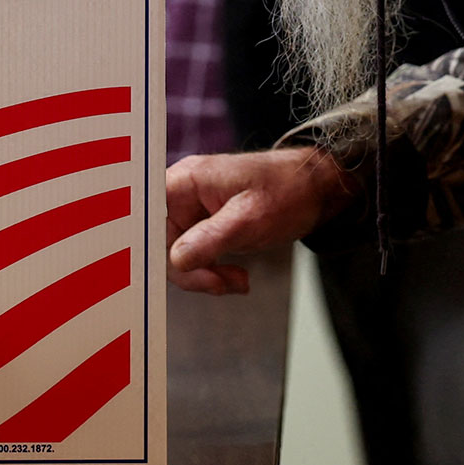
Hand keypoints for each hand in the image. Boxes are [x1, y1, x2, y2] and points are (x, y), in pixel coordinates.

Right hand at [165, 147, 352, 293]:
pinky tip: (237, 278)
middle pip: (161, 242)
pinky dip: (213, 273)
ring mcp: (194, 211)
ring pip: (178, 255)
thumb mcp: (251, 218)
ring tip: (237, 281)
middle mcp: (184, 193)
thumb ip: (211, 237)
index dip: (152, 246)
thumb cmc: (288, 190)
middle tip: (220, 284)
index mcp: (187, 180)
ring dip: (204, 276)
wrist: (316, 189)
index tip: (175, 270)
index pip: (147, 216)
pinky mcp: (206, 227)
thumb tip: (176, 260)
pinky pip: (195, 256)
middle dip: (189, 271)